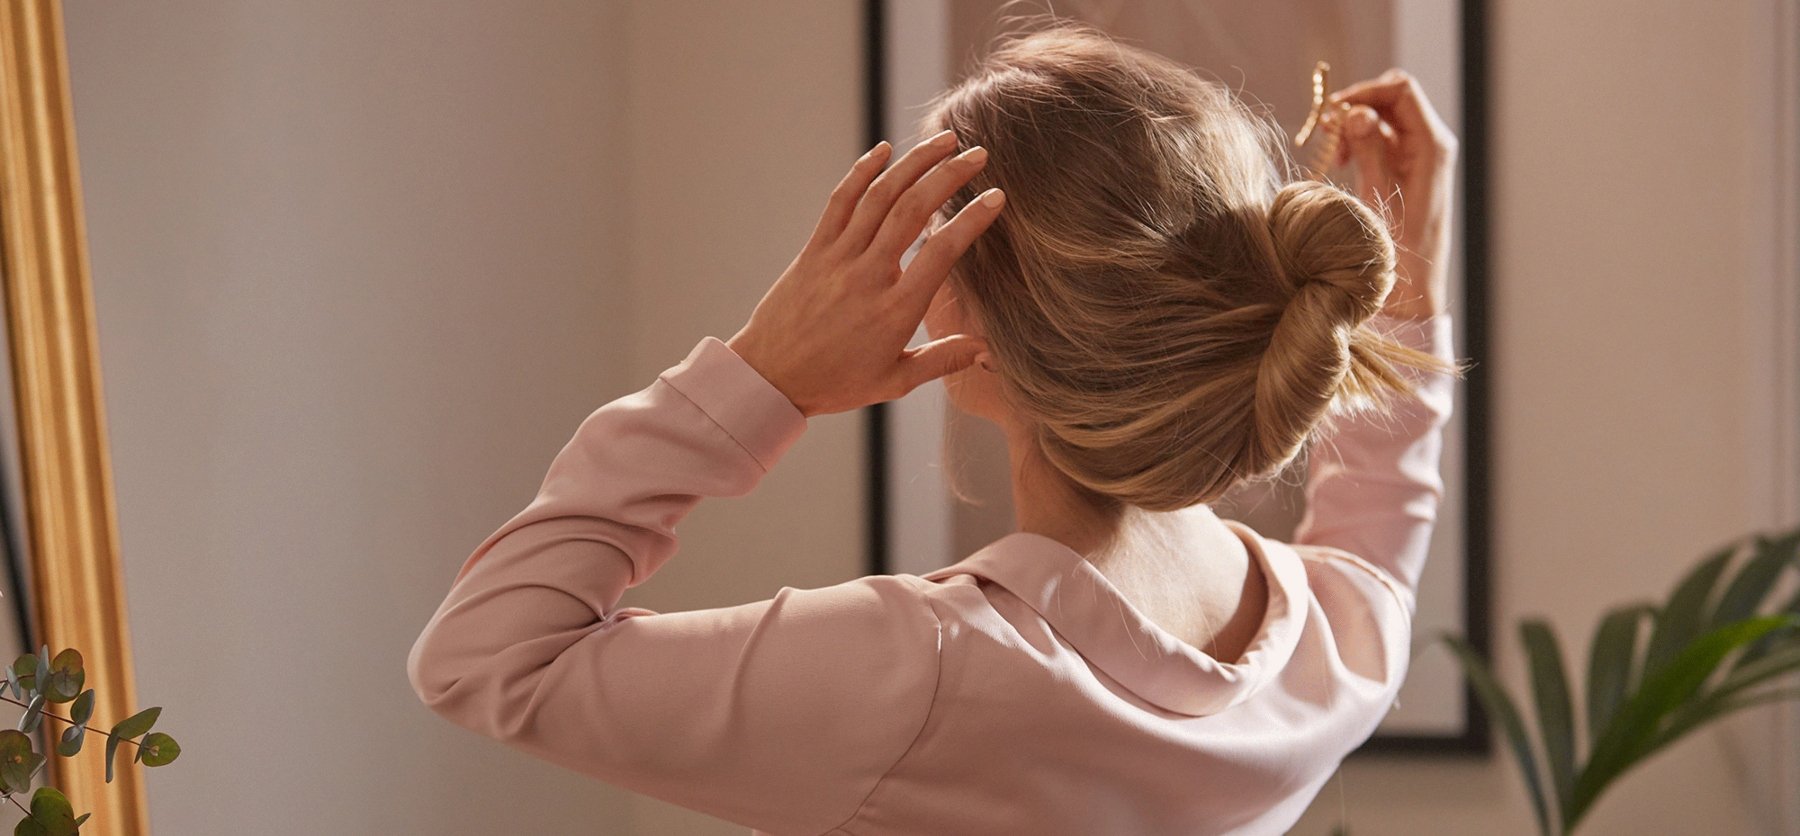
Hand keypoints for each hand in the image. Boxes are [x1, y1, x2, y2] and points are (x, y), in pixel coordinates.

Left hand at [726, 130, 1005, 416]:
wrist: (769, 379)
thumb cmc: (834, 383)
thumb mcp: (894, 381)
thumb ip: (942, 360)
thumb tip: (986, 350)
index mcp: (894, 310)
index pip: (941, 253)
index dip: (971, 221)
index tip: (996, 197)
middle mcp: (867, 276)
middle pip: (912, 211)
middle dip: (948, 176)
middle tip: (978, 154)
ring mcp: (838, 258)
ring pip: (879, 197)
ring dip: (913, 163)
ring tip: (943, 141)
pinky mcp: (814, 250)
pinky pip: (839, 202)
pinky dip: (862, 171)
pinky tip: (884, 150)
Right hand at [1325, 69, 1459, 319]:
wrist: (1411, 288)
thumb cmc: (1397, 248)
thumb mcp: (1378, 194)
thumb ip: (1369, 148)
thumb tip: (1355, 113)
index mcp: (1432, 145)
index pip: (1400, 89)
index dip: (1365, 91)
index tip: (1333, 110)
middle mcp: (1430, 145)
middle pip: (1392, 98)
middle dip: (1358, 106)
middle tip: (1330, 132)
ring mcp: (1419, 157)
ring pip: (1384, 117)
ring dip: (1355, 125)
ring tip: (1335, 154)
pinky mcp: (1407, 169)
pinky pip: (1382, 139)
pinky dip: (1360, 142)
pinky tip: (1344, 162)